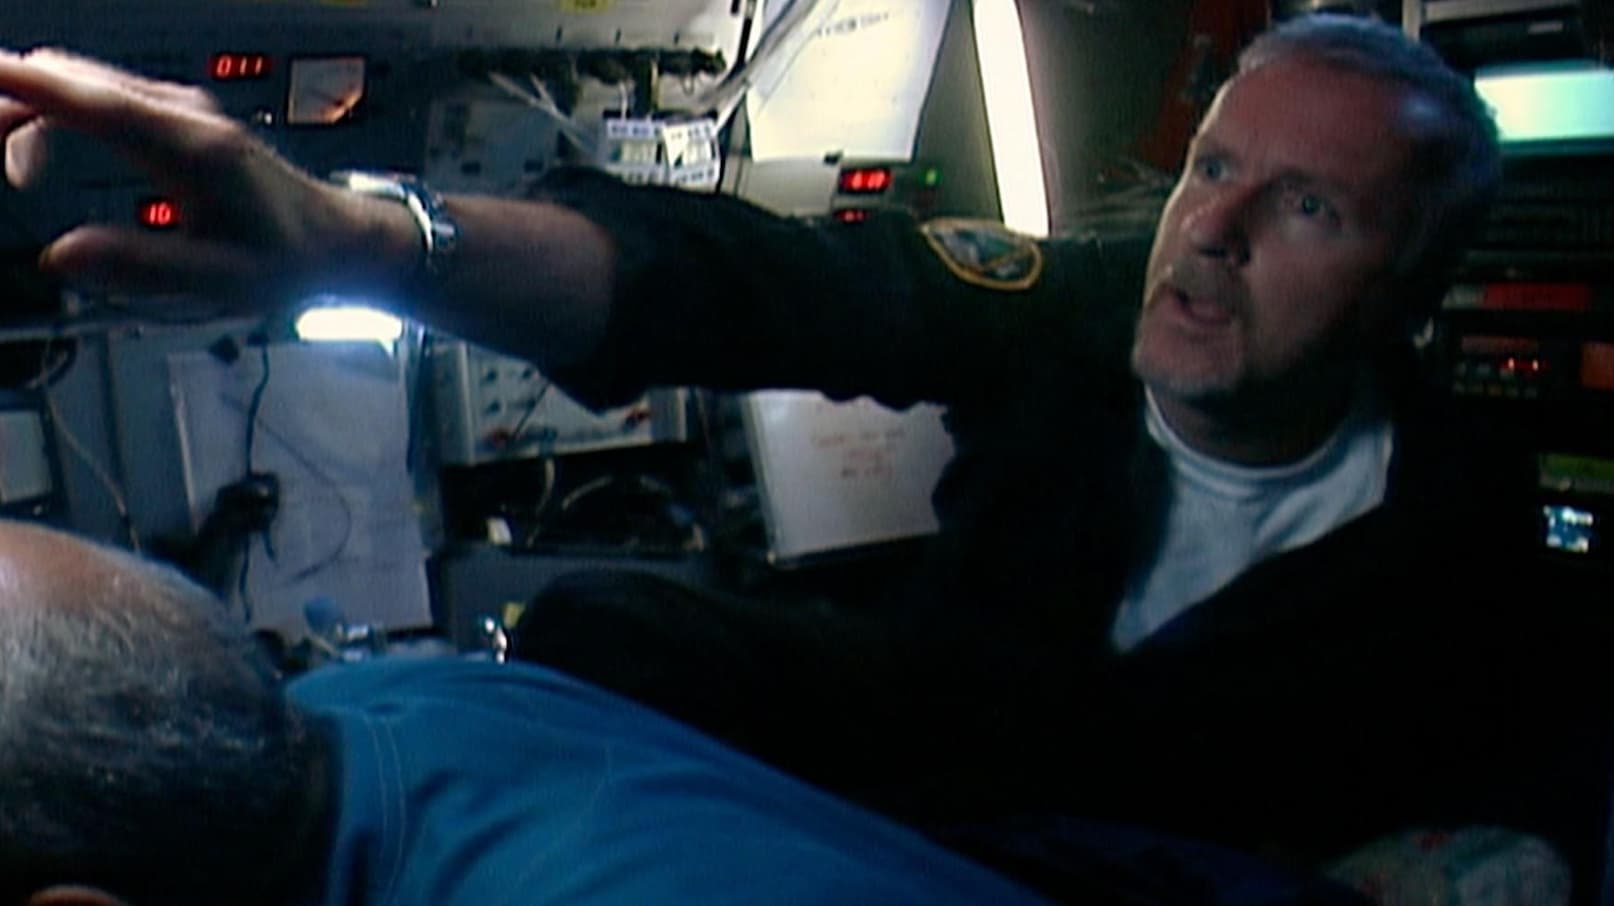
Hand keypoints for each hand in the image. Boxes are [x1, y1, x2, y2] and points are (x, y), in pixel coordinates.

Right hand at [0, 48, 415, 302]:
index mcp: (194, 149)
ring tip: (13, 170)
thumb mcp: (222, 281)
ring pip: (80, 80)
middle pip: (71, 78)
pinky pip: (98, 94)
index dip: (22, 86)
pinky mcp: (176, 116)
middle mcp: (185, 114)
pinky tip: (40, 154)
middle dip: (11, 104)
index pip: (91, 100)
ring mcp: (180, 109)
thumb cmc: (288, 258)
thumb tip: (63, 256)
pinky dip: (55, 111)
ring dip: (29, 109)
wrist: (335, 237)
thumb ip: (144, 268)